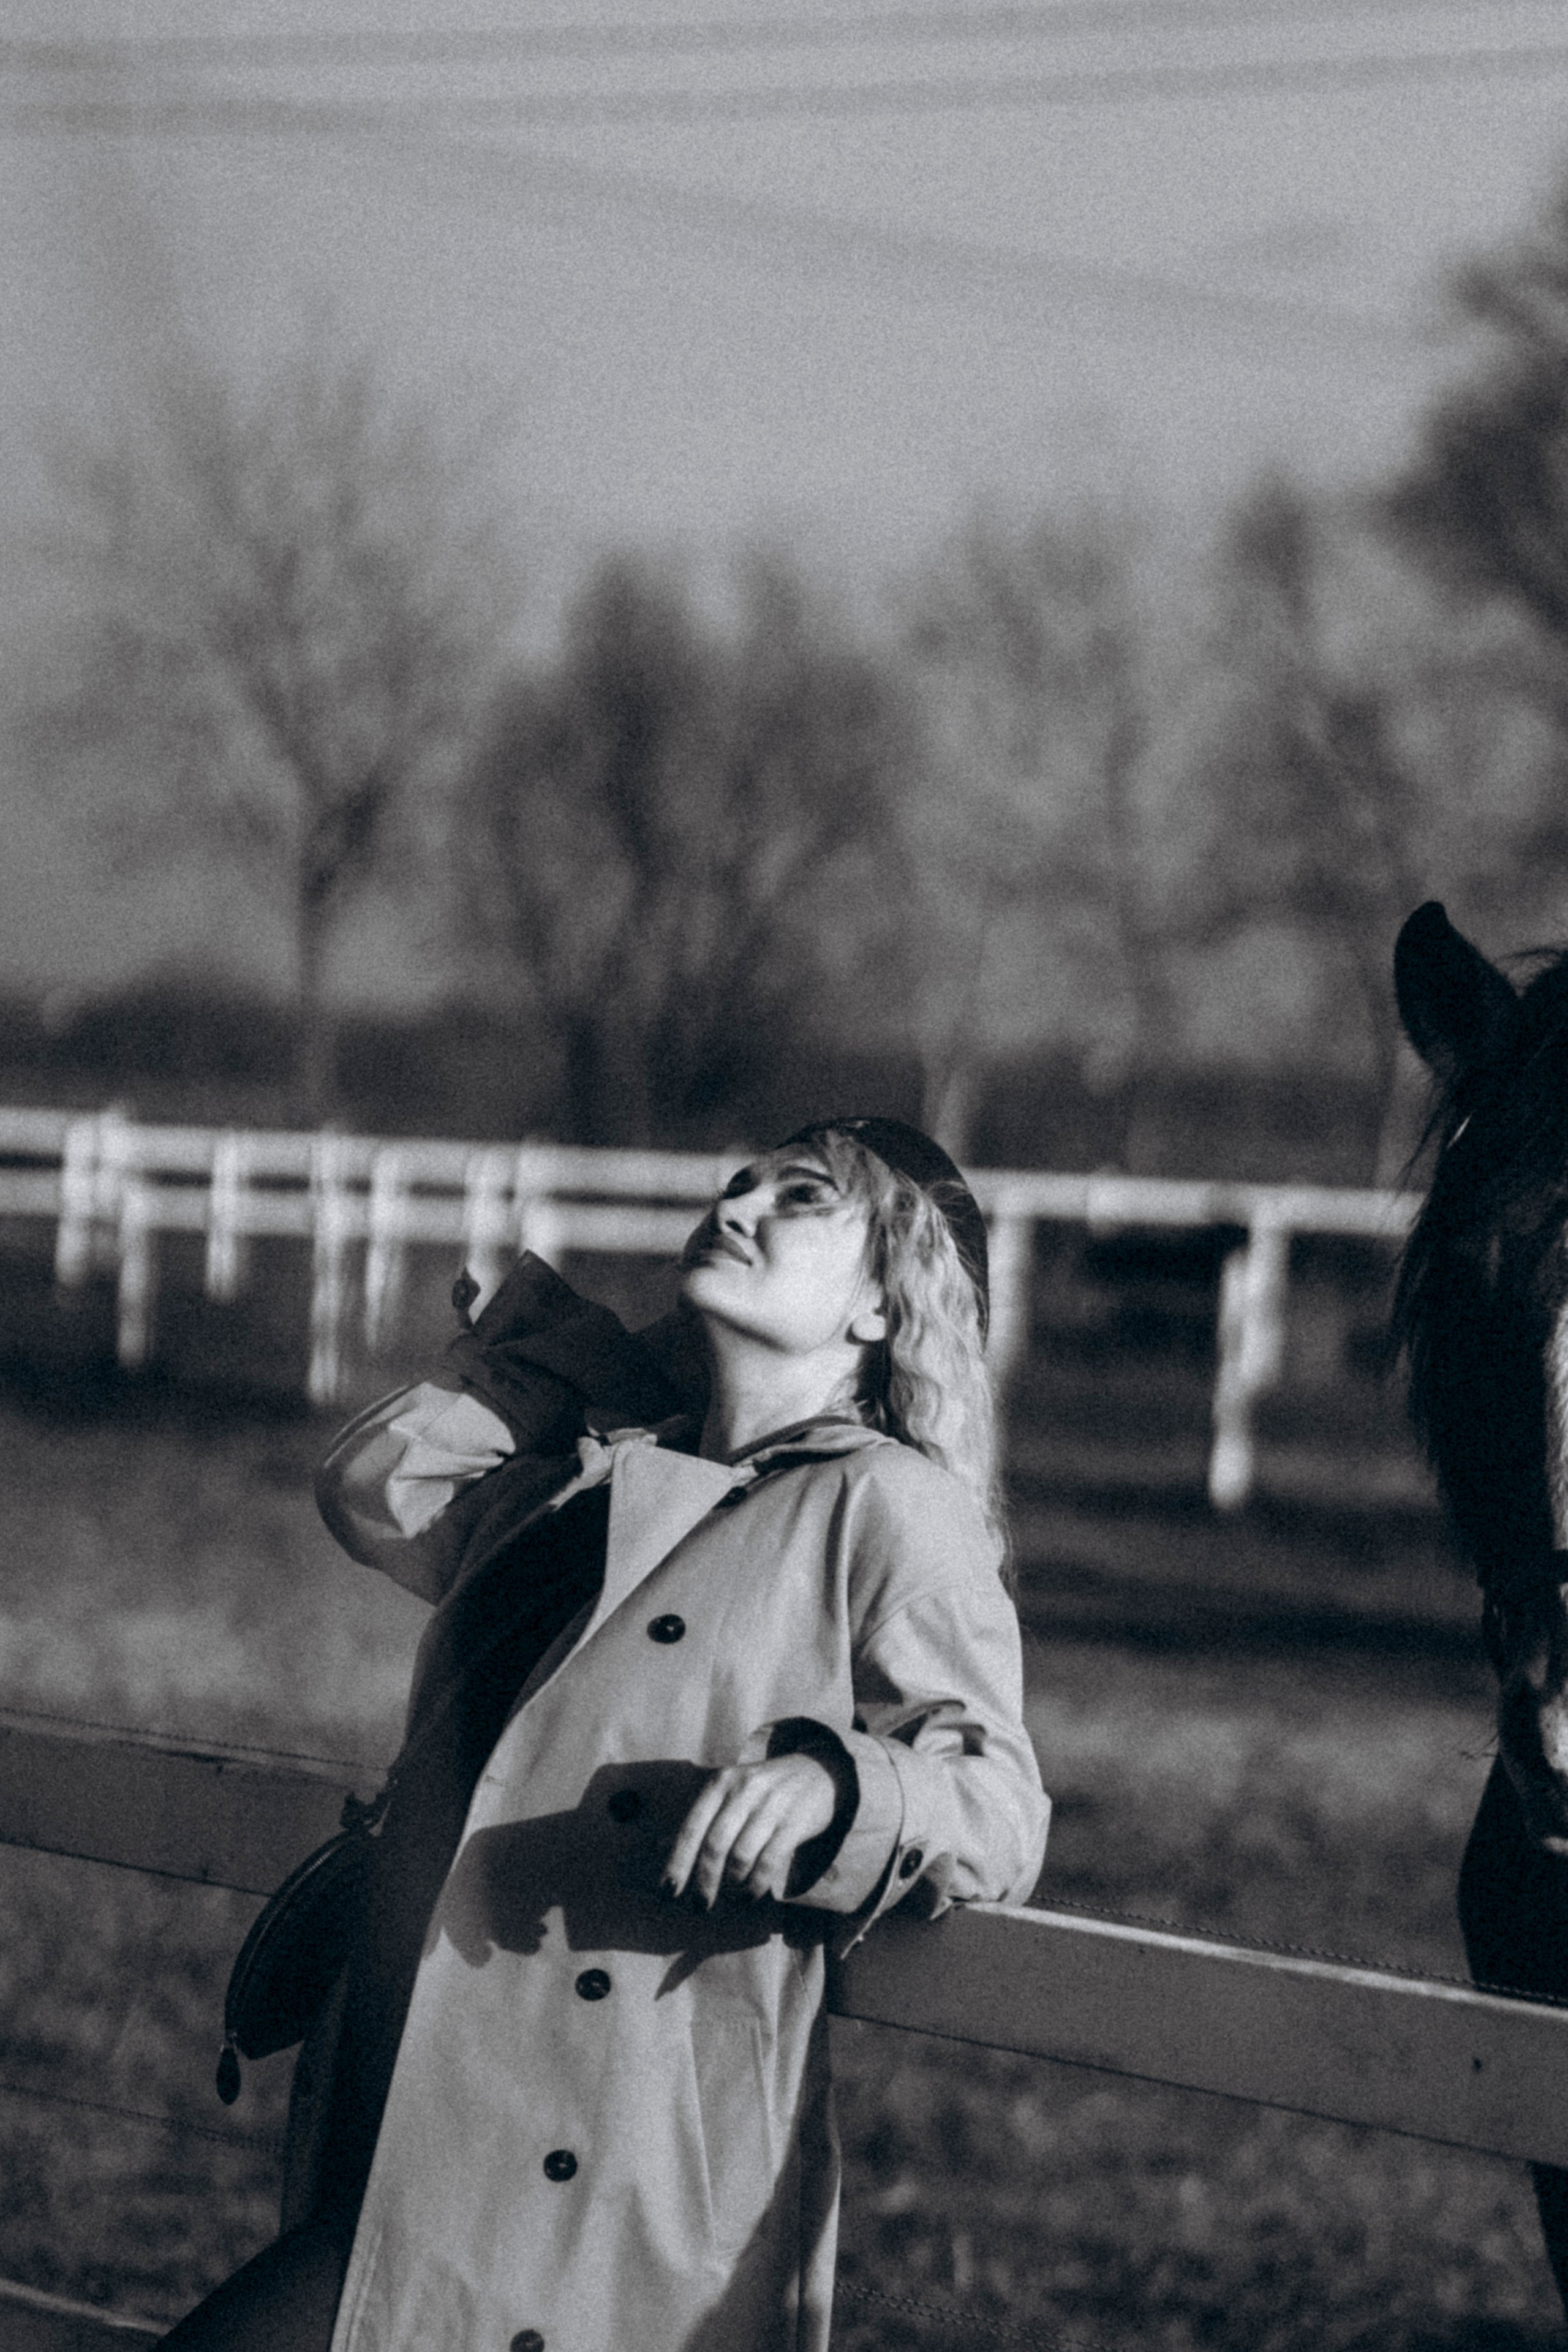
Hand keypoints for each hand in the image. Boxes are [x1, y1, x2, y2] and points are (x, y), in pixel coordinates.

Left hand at [664, 1754, 840, 1906]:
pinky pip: (768, 1862)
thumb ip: (700, 1818)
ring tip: (731, 1897)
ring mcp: (771, 1805)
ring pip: (741, 1857)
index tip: (667, 1891)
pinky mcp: (794, 1822)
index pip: (691, 1827)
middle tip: (700, 1906)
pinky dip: (756, 1885)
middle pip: (715, 1846)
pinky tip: (751, 1894)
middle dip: (704, 1882)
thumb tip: (659, 1847)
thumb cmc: (764, 1788)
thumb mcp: (730, 1792)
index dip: (677, 1862)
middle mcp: (743, 1790)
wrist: (819, 1772)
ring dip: (732, 1885)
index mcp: (720, 1782)